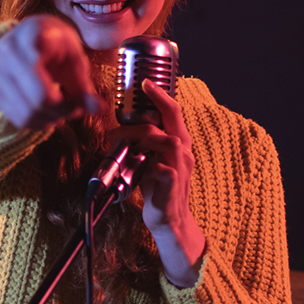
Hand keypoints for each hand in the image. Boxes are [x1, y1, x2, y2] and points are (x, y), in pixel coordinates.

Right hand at [0, 15, 103, 129]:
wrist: (24, 33)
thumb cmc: (53, 42)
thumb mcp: (74, 56)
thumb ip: (84, 85)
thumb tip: (99, 110)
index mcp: (31, 40)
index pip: (44, 90)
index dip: (66, 104)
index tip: (79, 101)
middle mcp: (7, 55)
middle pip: (35, 104)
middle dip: (60, 113)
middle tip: (74, 109)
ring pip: (25, 115)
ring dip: (49, 120)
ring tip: (61, 110)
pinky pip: (16, 118)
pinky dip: (36, 121)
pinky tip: (47, 112)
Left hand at [106, 80, 204, 286]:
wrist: (170, 220)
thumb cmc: (158, 189)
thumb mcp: (149, 161)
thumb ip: (142, 145)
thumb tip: (122, 129)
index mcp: (178, 143)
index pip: (173, 113)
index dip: (161, 95)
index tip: (145, 82)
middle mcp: (183, 152)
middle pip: (172, 121)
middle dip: (150, 110)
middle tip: (122, 117)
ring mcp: (180, 169)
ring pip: (168, 142)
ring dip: (142, 138)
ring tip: (120, 141)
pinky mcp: (173, 186)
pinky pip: (165, 170)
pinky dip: (149, 166)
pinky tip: (136, 167)